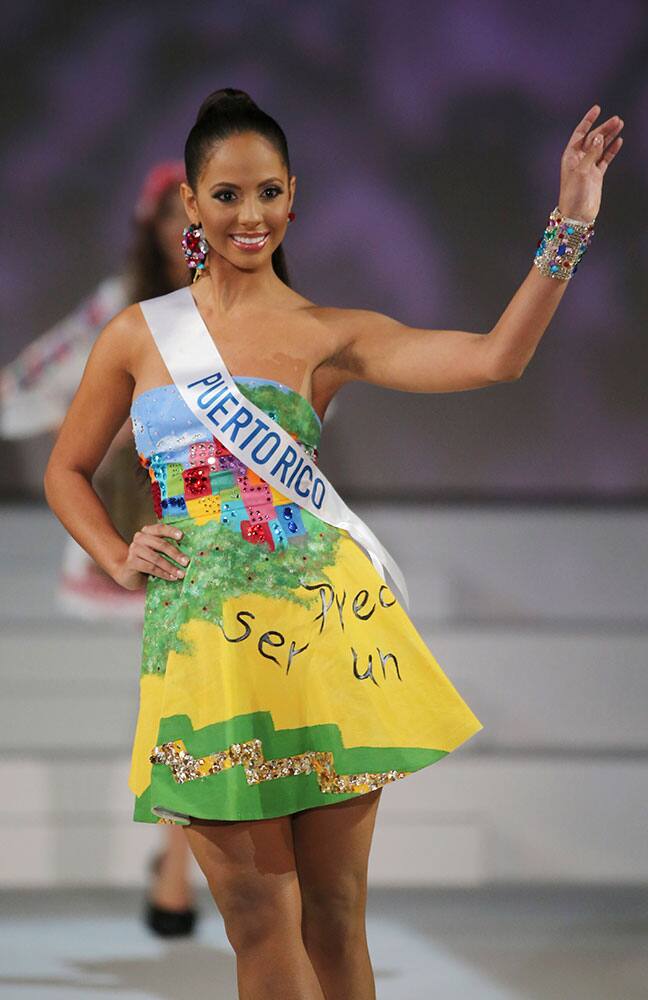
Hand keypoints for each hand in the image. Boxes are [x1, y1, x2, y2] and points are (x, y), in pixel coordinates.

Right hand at [113, 522, 188, 589]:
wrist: (127, 572)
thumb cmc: (147, 560)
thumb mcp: (157, 551)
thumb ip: (168, 548)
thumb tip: (186, 554)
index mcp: (147, 531)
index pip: (160, 528)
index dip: (171, 531)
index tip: (182, 536)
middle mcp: (140, 538)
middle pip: (161, 544)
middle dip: (175, 554)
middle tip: (186, 562)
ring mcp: (134, 549)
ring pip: (156, 558)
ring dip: (170, 567)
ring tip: (181, 574)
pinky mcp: (131, 562)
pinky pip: (150, 568)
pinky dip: (162, 573)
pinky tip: (171, 577)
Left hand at [558, 104, 623, 222]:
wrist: (577, 215)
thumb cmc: (573, 195)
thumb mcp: (581, 172)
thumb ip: (591, 153)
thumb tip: (599, 136)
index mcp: (570, 156)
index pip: (580, 133)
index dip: (588, 120)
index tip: (597, 109)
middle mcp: (579, 159)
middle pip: (593, 138)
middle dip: (604, 128)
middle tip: (617, 119)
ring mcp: (588, 167)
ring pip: (601, 146)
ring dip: (610, 136)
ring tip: (620, 125)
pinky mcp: (596, 175)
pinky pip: (605, 158)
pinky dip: (612, 149)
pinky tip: (619, 141)